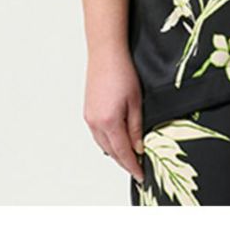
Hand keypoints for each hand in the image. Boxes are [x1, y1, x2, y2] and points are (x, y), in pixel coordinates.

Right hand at [84, 46, 144, 183]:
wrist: (106, 54)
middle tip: (138, 168)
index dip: (133, 166)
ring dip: (116, 152)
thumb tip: (139, 147)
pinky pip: (98, 135)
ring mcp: (89, 118)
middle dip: (125, 161)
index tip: (141, 175)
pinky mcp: (88, 112)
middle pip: (111, 152)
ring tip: (130, 157)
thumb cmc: (122, 72)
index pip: (123, 153)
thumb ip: (136, 128)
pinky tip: (117, 140)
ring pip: (103, 144)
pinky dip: (108, 141)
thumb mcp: (136, 102)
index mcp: (109, 122)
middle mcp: (95, 123)